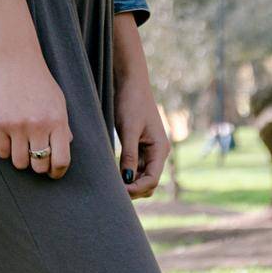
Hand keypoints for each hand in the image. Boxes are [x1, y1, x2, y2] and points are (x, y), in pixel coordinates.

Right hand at [0, 0, 70, 178]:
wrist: (14, 58)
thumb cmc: (39, 80)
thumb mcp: (58, 101)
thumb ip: (62, 126)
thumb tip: (65, 148)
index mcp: (57, 121)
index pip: (61, 161)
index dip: (57, 172)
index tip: (53, 172)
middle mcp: (38, 125)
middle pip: (39, 165)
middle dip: (38, 165)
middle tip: (35, 157)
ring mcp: (17, 125)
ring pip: (19, 163)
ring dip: (21, 158)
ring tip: (21, 146)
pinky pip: (2, 152)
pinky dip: (6, 150)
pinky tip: (8, 139)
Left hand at [114, 69, 168, 197]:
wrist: (130, 80)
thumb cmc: (131, 101)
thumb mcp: (128, 128)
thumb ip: (130, 155)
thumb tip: (127, 180)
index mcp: (160, 149)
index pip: (152, 179)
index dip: (137, 188)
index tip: (120, 191)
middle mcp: (158, 152)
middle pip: (148, 181)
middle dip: (134, 189)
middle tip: (113, 192)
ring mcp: (149, 149)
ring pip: (141, 175)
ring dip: (130, 182)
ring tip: (111, 184)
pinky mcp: (139, 144)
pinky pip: (135, 165)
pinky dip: (127, 172)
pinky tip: (113, 173)